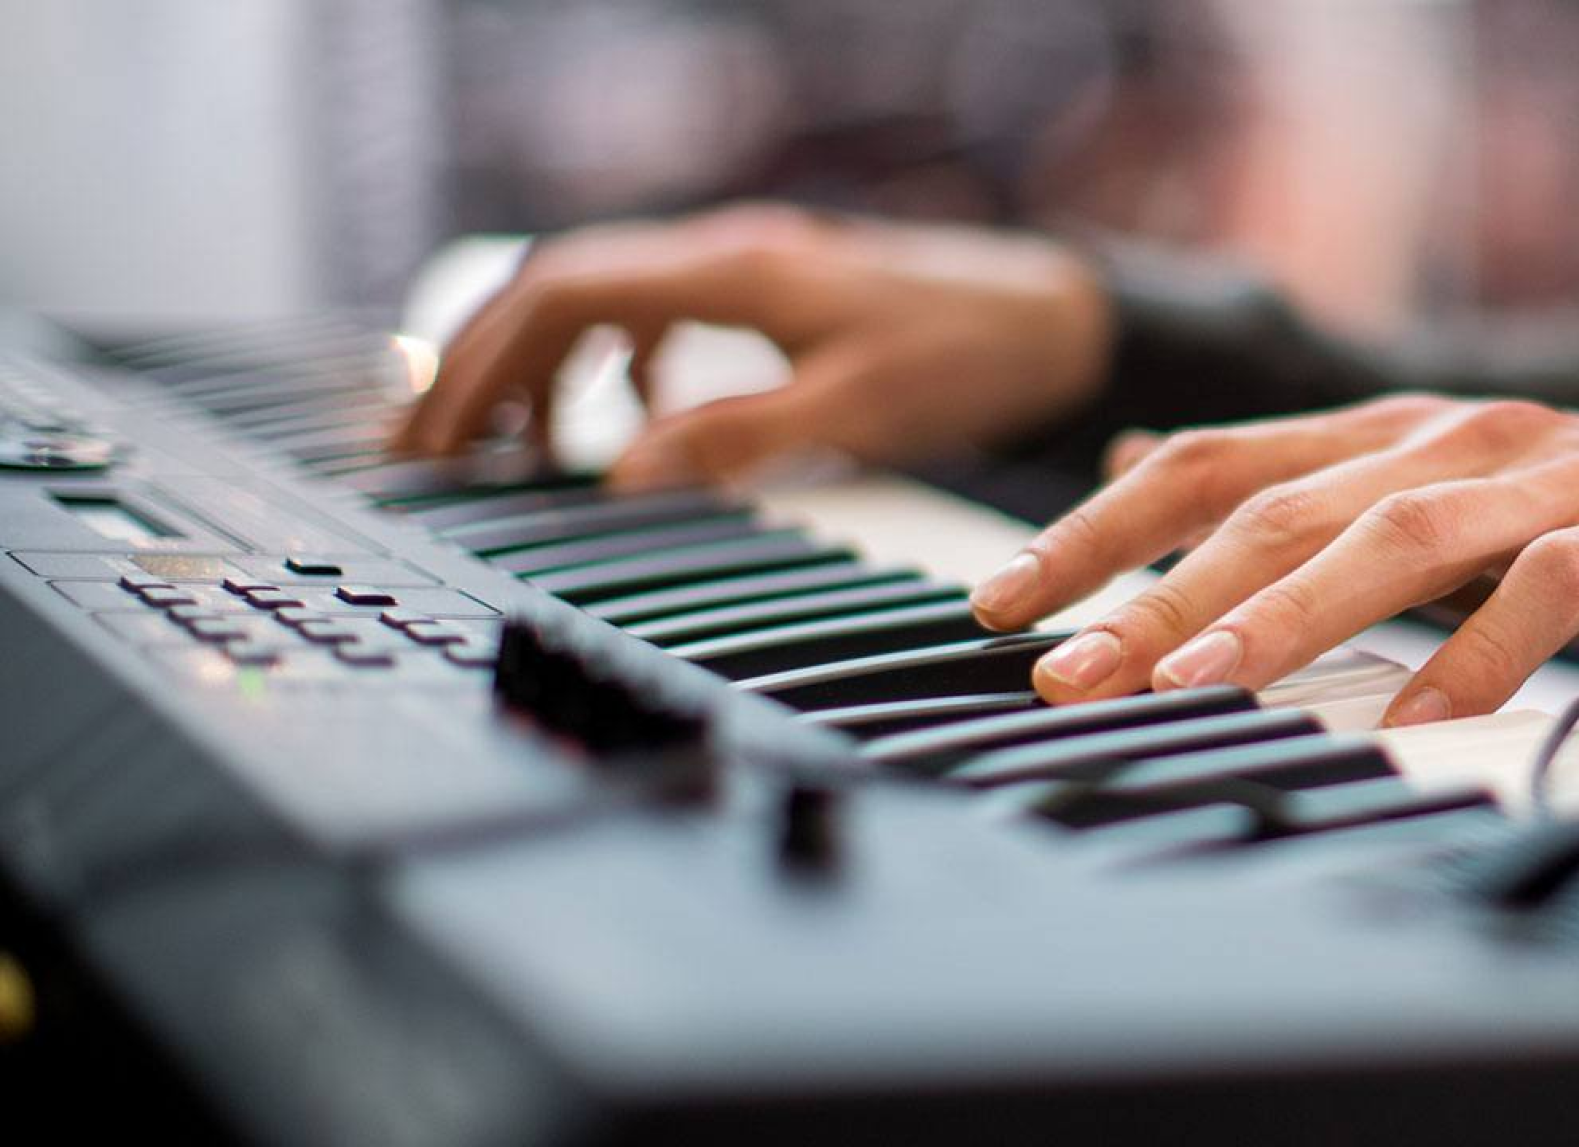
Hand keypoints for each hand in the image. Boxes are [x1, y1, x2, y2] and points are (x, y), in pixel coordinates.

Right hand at [391, 203, 1113, 490]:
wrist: (1056, 317)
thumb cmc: (969, 360)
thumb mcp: (856, 412)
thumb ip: (736, 438)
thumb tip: (621, 476)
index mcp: (730, 272)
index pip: (560, 294)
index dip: (482, 363)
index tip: (436, 439)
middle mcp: (725, 253)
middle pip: (557, 286)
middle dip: (482, 364)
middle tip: (429, 450)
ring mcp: (747, 266)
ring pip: (602, 297)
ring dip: (544, 365)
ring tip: (512, 448)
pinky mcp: (774, 290)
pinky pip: (660, 312)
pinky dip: (617, 363)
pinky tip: (631, 424)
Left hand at [971, 396, 1578, 724]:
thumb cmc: (1572, 529)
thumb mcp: (1417, 501)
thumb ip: (1286, 490)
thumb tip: (1127, 466)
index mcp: (1384, 433)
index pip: (1213, 464)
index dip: (1099, 527)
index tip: (1003, 602)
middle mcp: (1450, 439)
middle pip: (1281, 507)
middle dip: (1162, 589)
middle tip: (1073, 669)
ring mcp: (1546, 479)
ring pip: (1397, 536)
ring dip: (1290, 612)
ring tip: (1208, 682)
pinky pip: (1544, 592)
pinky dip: (1476, 655)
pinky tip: (1415, 718)